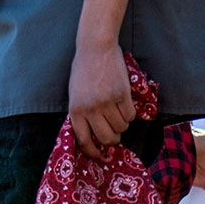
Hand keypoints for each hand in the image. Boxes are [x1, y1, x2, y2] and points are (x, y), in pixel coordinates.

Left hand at [68, 37, 134, 160]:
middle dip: (113, 140)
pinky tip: (125, 105)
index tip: (100, 155)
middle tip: (115, 135)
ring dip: (122, 125)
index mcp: (75, 110)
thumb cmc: (83, 70)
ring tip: (118, 114)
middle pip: (107, 138)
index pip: (84, 140)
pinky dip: (130, 114)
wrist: (95, 48)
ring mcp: (106, 102)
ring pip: (121, 127)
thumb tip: (92, 136)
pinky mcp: (122, 94)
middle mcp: (90, 108)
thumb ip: (81, 114)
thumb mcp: (74, 94)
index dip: (93, 151)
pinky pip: (130, 115)